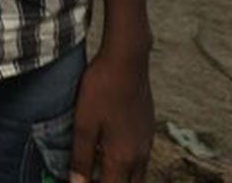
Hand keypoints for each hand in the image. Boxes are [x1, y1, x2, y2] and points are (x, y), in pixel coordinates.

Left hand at [70, 42, 153, 182]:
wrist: (127, 60)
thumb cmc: (102, 89)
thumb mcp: (84, 123)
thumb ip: (82, 157)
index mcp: (122, 157)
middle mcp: (140, 155)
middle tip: (91, 178)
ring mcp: (147, 142)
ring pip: (138, 175)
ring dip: (121, 178)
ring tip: (101, 170)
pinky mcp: (148, 130)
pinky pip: (141, 158)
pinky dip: (128, 165)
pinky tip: (113, 152)